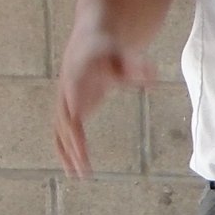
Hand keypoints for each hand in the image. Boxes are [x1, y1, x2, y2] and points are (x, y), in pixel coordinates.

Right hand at [53, 29, 152, 177]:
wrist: (92, 39)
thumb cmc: (110, 48)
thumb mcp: (125, 54)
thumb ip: (136, 66)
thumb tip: (153, 79)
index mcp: (76, 76)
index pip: (73, 100)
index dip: (74, 115)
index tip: (78, 133)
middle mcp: (66, 92)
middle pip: (64, 122)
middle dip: (72, 144)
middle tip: (83, 166)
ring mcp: (65, 102)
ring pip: (61, 131)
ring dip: (67, 153)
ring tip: (78, 175)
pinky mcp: (69, 110)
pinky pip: (65, 133)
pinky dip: (68, 150)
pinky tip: (75, 169)